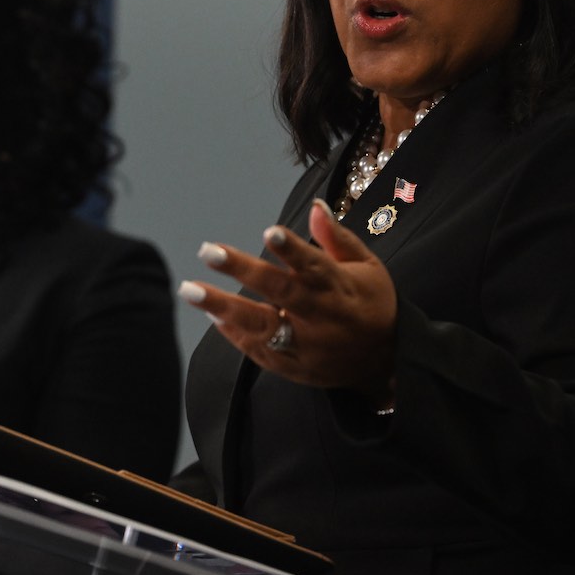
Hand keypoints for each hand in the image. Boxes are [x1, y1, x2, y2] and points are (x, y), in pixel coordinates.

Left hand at [178, 199, 398, 400]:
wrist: (384, 363)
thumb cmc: (371, 303)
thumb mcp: (366, 267)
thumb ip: (336, 239)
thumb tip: (315, 207)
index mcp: (340, 288)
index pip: (314, 265)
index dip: (292, 250)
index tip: (267, 232)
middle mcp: (321, 317)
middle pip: (279, 292)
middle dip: (242, 270)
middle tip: (208, 250)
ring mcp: (306, 345)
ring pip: (261, 327)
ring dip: (222, 308)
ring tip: (189, 290)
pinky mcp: (294, 368)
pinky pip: (259, 352)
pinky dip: (235, 334)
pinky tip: (211, 315)